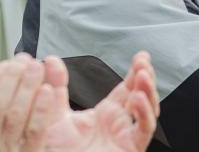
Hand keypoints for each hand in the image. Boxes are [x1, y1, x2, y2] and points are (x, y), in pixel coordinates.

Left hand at [0, 52, 158, 151]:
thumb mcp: (54, 116)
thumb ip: (54, 88)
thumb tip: (50, 60)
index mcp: (107, 115)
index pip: (128, 88)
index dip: (136, 71)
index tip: (140, 55)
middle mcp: (120, 124)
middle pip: (142, 95)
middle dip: (146, 77)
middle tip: (143, 62)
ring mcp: (127, 137)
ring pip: (149, 111)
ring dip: (148, 92)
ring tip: (142, 76)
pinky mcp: (131, 149)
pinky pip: (144, 130)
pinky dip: (144, 114)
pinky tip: (136, 99)